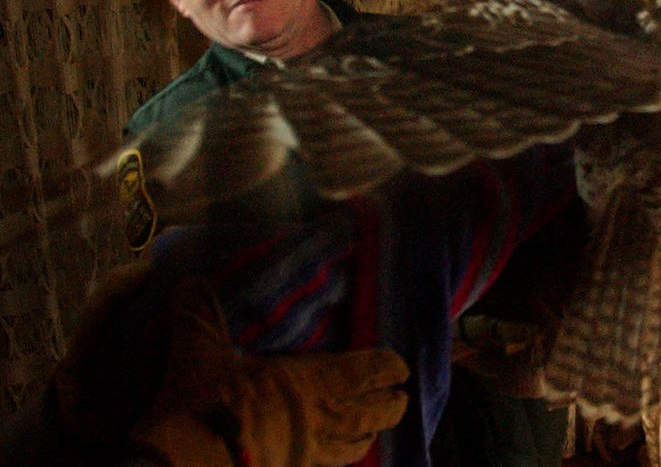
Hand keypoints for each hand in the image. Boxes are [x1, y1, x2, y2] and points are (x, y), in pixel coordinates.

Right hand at [130, 278, 408, 466]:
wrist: (190, 466)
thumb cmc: (209, 403)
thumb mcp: (199, 351)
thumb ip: (199, 316)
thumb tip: (188, 282)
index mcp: (314, 382)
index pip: (368, 371)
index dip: (388, 368)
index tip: (401, 366)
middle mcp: (321, 419)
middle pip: (373, 414)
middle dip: (391, 406)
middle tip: (402, 400)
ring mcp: (308, 455)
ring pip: (353, 447)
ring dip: (366, 437)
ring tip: (372, 434)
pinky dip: (331, 463)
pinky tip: (322, 461)